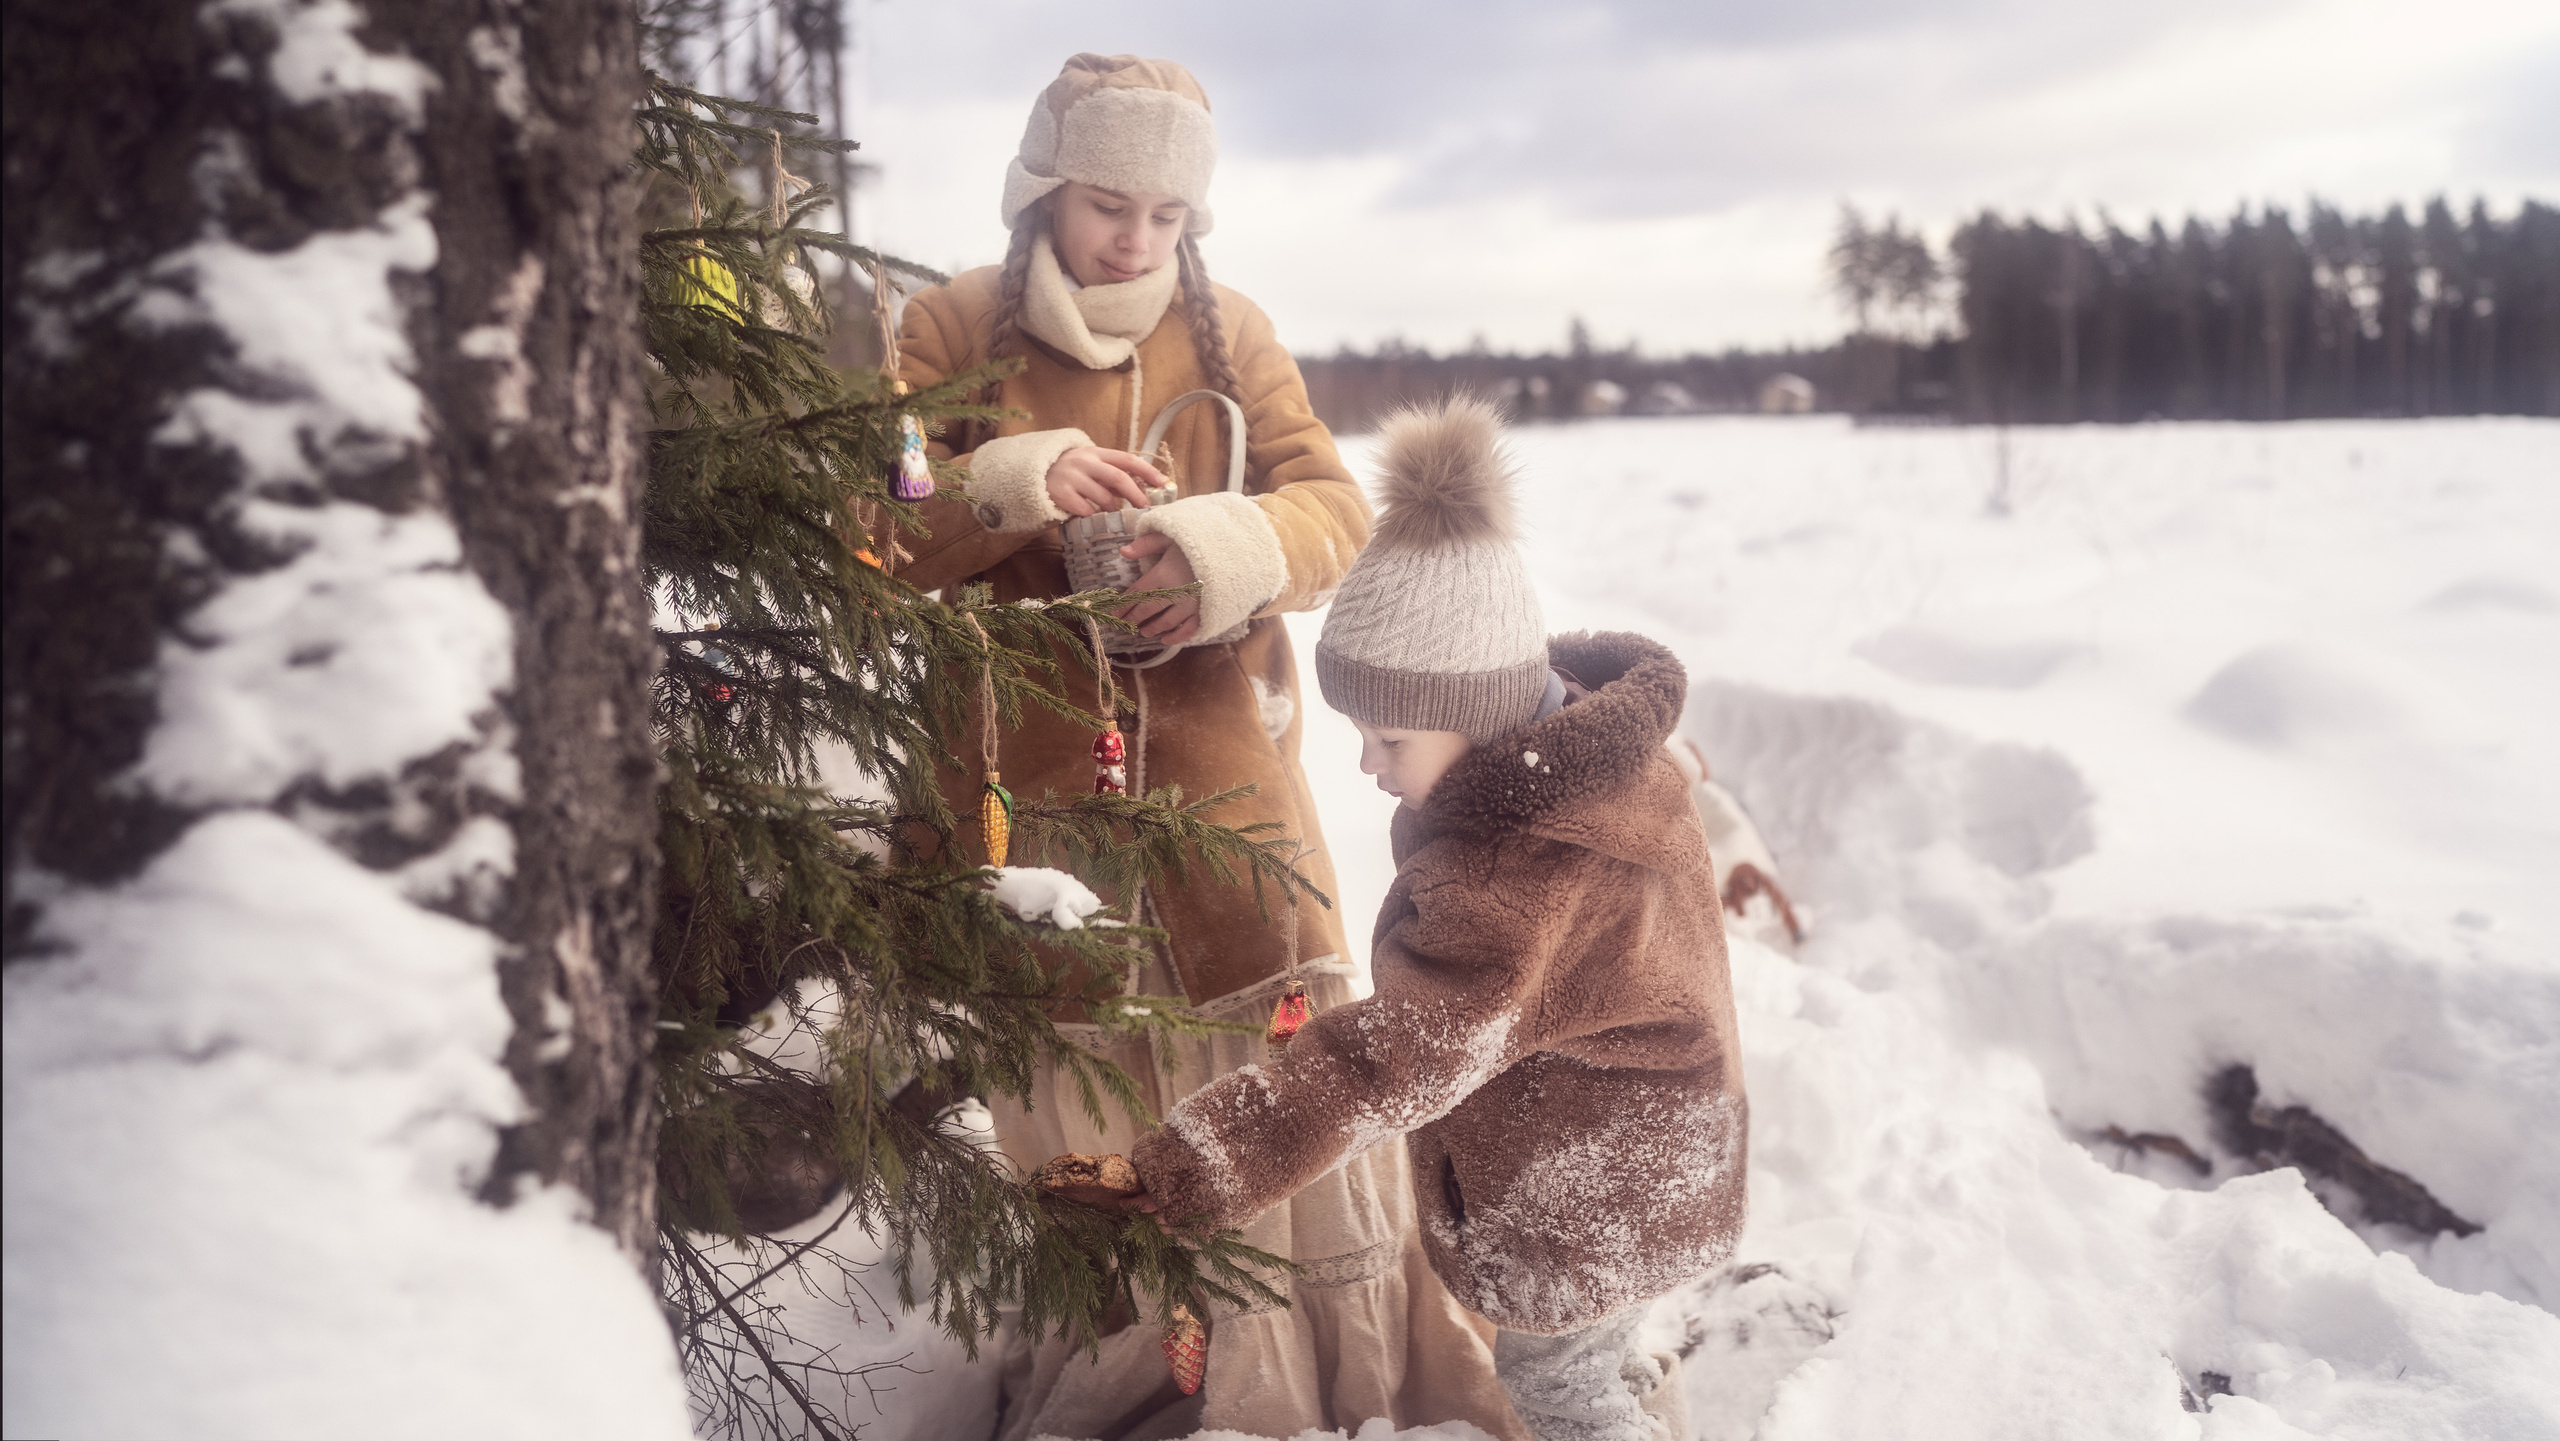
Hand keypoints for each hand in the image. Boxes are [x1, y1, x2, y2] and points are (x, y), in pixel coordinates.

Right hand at [1045, 447, 1164, 517]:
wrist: (1033, 475)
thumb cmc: (1072, 474)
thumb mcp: (1092, 467)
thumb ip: (1114, 476)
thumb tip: (1147, 488)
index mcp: (1096, 453)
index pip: (1128, 459)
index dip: (1148, 471)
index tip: (1164, 484)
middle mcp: (1085, 462)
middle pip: (1118, 478)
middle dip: (1136, 495)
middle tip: (1145, 509)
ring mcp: (1072, 477)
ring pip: (1103, 498)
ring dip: (1112, 509)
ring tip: (1111, 513)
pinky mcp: (1061, 494)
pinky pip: (1086, 510)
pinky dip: (1092, 516)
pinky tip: (1089, 515)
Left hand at [1115, 532, 1201, 644]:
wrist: (1230, 553)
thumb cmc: (1196, 544)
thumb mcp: (1169, 537)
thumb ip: (1146, 544)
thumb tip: (1123, 552)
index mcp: (1164, 573)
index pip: (1138, 592)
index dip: (1124, 604)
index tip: (1114, 613)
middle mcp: (1176, 592)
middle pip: (1148, 609)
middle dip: (1133, 618)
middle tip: (1124, 625)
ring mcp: (1191, 604)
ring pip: (1166, 622)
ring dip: (1152, 628)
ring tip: (1143, 631)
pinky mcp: (1205, 612)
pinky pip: (1188, 630)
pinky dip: (1176, 637)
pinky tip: (1165, 639)